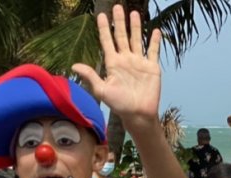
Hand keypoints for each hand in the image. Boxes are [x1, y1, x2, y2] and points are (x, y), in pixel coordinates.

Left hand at [72, 6, 161, 125]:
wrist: (138, 114)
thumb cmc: (119, 105)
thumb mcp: (102, 91)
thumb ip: (90, 76)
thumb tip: (74, 66)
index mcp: (113, 64)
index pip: (107, 42)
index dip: (104, 29)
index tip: (100, 15)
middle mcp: (125, 60)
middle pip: (121, 36)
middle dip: (119, 22)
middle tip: (117, 7)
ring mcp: (139, 62)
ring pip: (136, 40)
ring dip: (136, 27)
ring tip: (134, 13)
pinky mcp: (152, 67)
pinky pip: (153, 51)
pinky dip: (155, 41)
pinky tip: (155, 30)